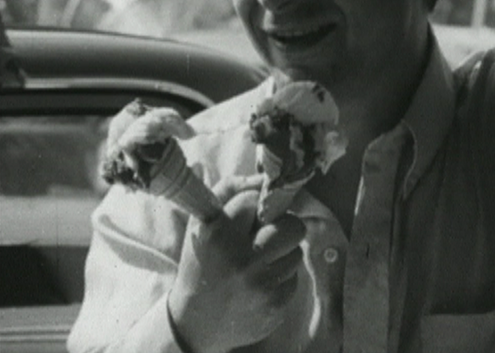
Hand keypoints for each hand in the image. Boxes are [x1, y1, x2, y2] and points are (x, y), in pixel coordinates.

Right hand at [167, 175, 306, 352]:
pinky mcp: (275, 305)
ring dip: (283, 252)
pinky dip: (281, 276)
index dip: (255, 204)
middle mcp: (240, 260)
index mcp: (218, 234)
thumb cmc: (205, 258)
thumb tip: (267, 176)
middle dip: (284, 225)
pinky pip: (295, 277)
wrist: (196, 319)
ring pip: (297, 251)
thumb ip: (231, 188)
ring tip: (259, 260)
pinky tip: (261, 282)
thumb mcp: (204, 221)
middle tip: (269, 233)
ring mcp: (260, 285)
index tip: (249, 214)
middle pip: (292, 225)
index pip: (256, 199)